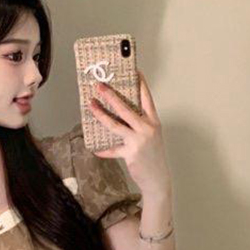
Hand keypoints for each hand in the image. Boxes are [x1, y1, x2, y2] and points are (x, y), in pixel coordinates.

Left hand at [88, 69, 171, 198]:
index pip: (147, 98)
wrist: (158, 179)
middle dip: (111, 95)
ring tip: (91, 105)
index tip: (134, 70)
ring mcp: (139, 141)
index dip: (141, 83)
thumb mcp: (151, 136)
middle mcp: (147, 129)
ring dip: (101, 114)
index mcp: (153, 122)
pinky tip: (94, 148)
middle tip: (100, 86)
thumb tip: (120, 115)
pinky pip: (113, 150)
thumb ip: (139, 124)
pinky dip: (103, 150)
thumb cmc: (153, 157)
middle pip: (126, 108)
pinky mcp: (131, 154)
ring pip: (116, 125)